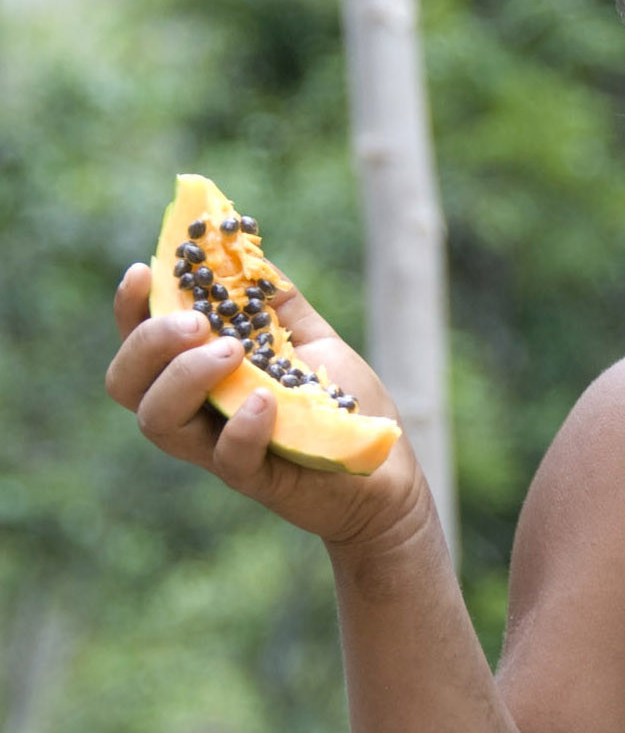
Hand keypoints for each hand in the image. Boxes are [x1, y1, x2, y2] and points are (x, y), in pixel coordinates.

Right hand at [106, 263, 433, 552]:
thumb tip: (248, 254)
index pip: (141, 347)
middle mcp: (200, 413)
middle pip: (129, 384)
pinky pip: (227, 458)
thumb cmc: (344, 403)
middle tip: (198, 323)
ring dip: (186, 377)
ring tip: (232, 351)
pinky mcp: (258, 478)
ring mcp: (222, 448)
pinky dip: (241, 425)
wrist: (387, 465)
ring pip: (159, 422)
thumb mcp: (312, 340)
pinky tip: (266, 399)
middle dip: (150, 343)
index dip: (131, 310)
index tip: (145, 271)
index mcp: (204, 376)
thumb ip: (278, 305)